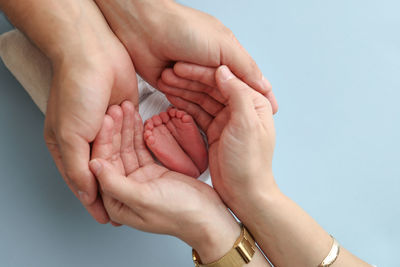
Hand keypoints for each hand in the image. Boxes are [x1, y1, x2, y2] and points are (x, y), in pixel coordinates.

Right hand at [41, 1, 137, 222]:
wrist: (93, 53)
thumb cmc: (76, 90)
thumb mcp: (70, 135)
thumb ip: (77, 168)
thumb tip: (87, 194)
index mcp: (67, 147)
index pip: (83, 183)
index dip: (96, 202)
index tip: (110, 219)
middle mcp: (86, 140)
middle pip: (104, 172)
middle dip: (117, 188)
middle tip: (133, 206)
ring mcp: (106, 128)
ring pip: (120, 156)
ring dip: (129, 169)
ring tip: (144, 188)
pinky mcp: (124, 116)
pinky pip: (132, 138)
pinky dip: (137, 148)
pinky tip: (148, 162)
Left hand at [89, 101, 240, 262]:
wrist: (207, 215)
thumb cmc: (180, 213)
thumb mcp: (144, 199)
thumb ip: (116, 184)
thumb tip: (93, 165)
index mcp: (116, 203)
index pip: (102, 166)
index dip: (104, 141)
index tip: (107, 120)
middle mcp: (123, 191)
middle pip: (113, 155)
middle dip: (115, 131)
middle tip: (117, 108)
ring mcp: (138, 181)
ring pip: (126, 149)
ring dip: (126, 129)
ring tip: (126, 108)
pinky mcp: (152, 173)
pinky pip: (140, 149)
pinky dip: (138, 134)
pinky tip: (136, 120)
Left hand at [94, 0, 277, 112]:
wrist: (144, 28)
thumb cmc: (183, 29)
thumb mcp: (223, 46)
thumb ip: (244, 67)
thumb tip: (264, 86)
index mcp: (227, 57)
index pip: (246, 83)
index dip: (254, 98)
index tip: (263, 116)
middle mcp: (211, 68)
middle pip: (223, 94)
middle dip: (221, 102)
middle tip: (229, 120)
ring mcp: (192, 78)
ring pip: (201, 99)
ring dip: (195, 97)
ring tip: (189, 92)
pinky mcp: (174, 85)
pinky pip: (182, 101)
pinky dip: (181, 102)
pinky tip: (179, 101)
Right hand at [158, 63, 277, 211]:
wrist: (244, 193)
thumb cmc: (249, 163)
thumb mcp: (246, 125)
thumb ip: (237, 94)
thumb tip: (222, 70)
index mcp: (253, 102)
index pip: (225, 78)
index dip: (201, 71)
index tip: (180, 66)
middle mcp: (240, 108)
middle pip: (212, 86)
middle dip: (189, 79)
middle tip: (167, 74)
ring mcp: (227, 119)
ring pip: (202, 98)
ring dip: (184, 90)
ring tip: (164, 83)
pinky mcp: (215, 130)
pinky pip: (197, 112)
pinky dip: (185, 104)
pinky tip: (171, 97)